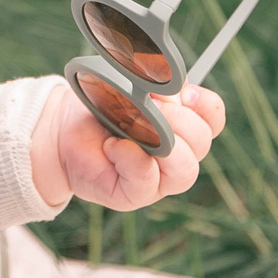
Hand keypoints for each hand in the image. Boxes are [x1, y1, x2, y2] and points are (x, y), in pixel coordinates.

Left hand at [28, 82, 225, 211]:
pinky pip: (146, 181)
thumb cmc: (100, 106)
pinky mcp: (134, 195)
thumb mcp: (130, 84)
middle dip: (179, 119)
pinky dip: (132, 159)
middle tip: (151, 105)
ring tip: (135, 125)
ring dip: (164, 143)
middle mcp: (177, 156)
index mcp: (183, 127)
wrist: (64, 130)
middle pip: (202, 142)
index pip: (213, 121)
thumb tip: (168, 83)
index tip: (186, 92)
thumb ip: (156, 82)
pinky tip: (113, 145)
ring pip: (185, 171)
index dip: (206, 106)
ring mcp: (158, 180)